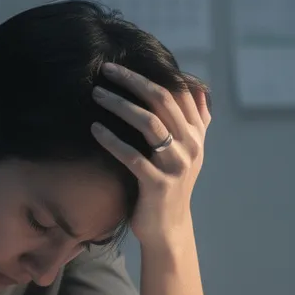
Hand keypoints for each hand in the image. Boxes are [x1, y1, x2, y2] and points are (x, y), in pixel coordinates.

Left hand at [90, 63, 210, 245]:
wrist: (169, 229)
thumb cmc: (172, 186)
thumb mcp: (189, 151)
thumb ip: (196, 120)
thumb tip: (199, 87)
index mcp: (196, 134)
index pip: (178, 91)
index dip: (151, 72)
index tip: (122, 65)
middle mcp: (190, 146)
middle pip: (162, 100)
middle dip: (132, 81)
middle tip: (106, 70)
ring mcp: (176, 165)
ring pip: (148, 123)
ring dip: (119, 104)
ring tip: (96, 94)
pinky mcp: (158, 184)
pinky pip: (132, 156)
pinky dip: (112, 140)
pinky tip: (95, 129)